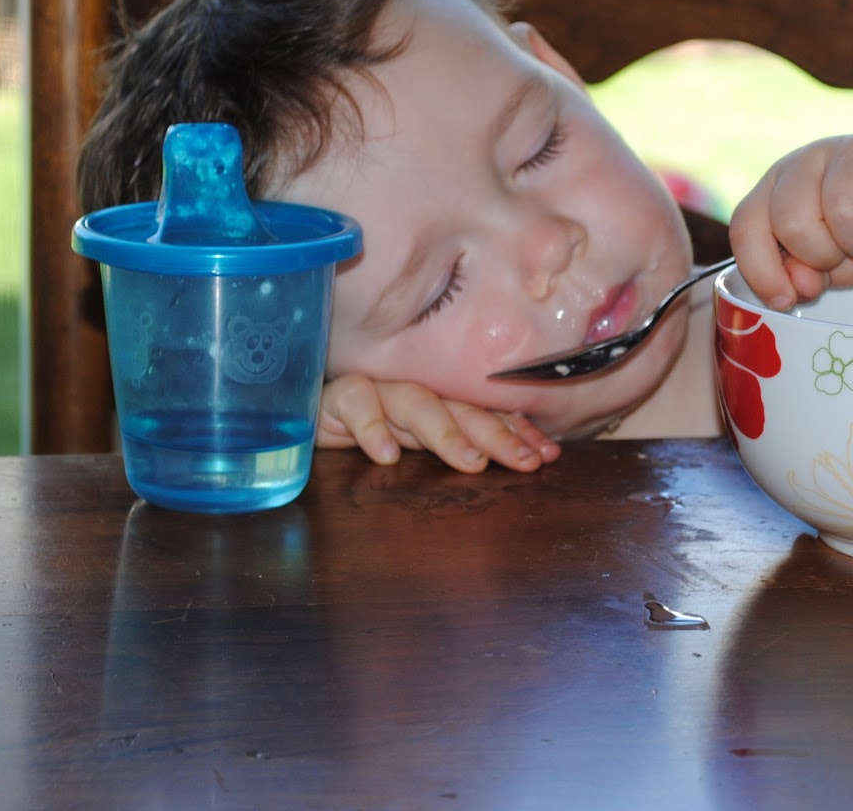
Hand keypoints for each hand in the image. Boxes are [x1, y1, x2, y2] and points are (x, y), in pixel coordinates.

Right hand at [317, 373, 561, 473]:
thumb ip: (459, 452)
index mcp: (440, 405)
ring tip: (470, 462)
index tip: (548, 457)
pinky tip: (386, 456)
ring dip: (446, 432)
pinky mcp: (340, 396)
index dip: (518, 432)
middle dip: (497, 434)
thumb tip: (524, 463)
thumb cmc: (367, 437)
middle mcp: (416, 392)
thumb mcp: (417, 452)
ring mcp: (380, 390)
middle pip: (462, 407)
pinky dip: (372, 427)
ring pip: (418, 402)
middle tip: (523, 462)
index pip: (485, 414)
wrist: (304, 422)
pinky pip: (358, 403)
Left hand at [729, 132, 852, 308]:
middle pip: (791, 220)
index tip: (786, 301)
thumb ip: (802, 274)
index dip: (761, 269)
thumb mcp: (828, 266)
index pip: (747, 225)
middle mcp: (803, 163)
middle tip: (847, 257)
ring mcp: (847, 148)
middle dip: (822, 256)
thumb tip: (798, 282)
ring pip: (840, 205)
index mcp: (775, 189)